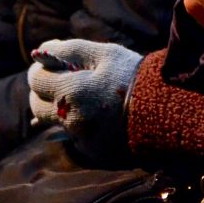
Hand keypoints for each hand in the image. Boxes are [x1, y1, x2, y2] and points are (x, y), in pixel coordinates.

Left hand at [25, 38, 142, 161]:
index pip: (36, 81)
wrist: (168, 110)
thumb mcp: (104, 54)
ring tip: (82, 97)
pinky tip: (98, 114)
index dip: (40, 71)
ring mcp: (82, 139)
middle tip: (62, 81)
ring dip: (60, 108)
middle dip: (45, 92)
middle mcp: (72, 119)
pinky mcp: (93, 152)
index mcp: (72, 91)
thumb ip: (68, 50)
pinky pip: (75, 135)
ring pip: (54, 122)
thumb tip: (39, 51)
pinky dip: (80, 124)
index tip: (50, 67)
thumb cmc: (133, 75)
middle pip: (38, 106)